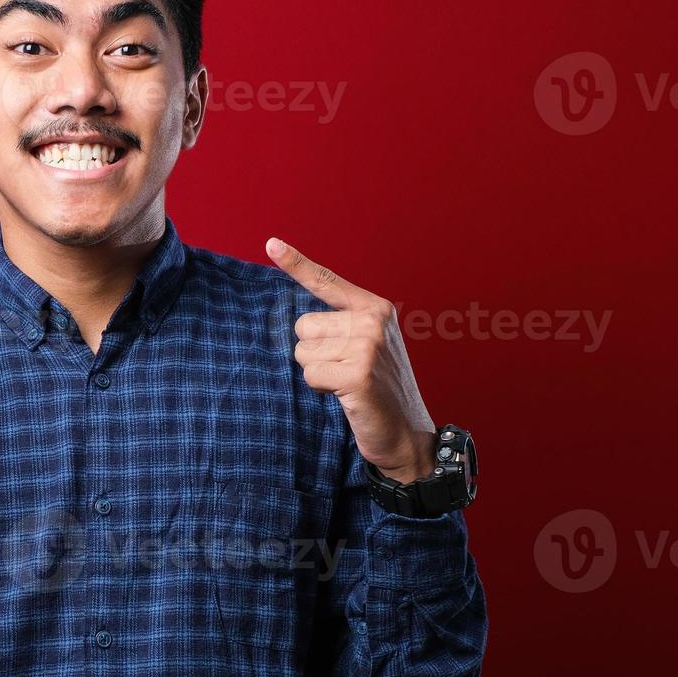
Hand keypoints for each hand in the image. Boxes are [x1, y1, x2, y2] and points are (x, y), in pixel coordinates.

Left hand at [266, 236, 436, 483]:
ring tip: (347, 382)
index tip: (271, 243)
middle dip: (315, 352)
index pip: (326, 281)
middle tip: (346, 370)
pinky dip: (321, 390)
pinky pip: (310, 375)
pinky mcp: (358, 374)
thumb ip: (341, 325)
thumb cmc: (379, 389)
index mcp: (375, 308)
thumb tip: (297, 320)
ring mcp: (367, 346)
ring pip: (302, 352)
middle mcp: (372, 321)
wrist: (406, 433)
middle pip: (303, 326)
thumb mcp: (367, 346)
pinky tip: (347, 396)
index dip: (296, 263)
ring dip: (318, 372)